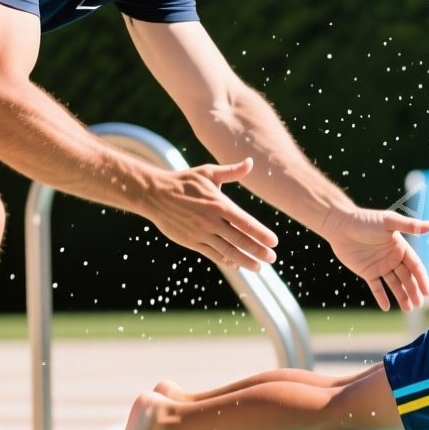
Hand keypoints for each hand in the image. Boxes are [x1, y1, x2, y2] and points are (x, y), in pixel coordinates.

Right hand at [147, 159, 278, 269]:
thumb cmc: (184, 181)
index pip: (245, 222)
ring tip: (259, 267)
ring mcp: (200, 233)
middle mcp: (211, 221)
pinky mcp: (190, 241)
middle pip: (240, 239)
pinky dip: (225, 260)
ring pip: (227, 251)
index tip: (274, 242)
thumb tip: (251, 162)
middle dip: (258, 250)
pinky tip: (236, 265)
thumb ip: (231, 171)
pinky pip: (211, 254)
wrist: (154, 194)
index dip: (261, 234)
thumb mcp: (208, 172)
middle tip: (272, 258)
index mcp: (218, 204)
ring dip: (245, 260)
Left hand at [323, 206, 428, 310]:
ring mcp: (380, 266)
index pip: (415, 266)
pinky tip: (386, 308)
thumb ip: (410, 226)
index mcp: (400, 247)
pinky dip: (381, 297)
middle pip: (406, 277)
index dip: (422, 279)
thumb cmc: (365, 220)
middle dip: (413, 291)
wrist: (340, 225)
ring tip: (409, 309)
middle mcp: (392, 258)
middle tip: (419, 304)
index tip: (427, 293)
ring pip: (394, 284)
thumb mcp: (389, 222)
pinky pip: (376, 287)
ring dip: (401, 296)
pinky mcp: (367, 272)